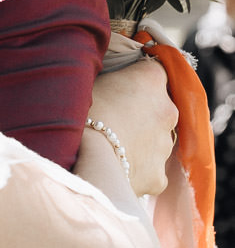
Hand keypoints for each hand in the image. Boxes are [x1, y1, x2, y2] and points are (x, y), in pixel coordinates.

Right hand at [87, 46, 179, 196]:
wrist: (84, 160)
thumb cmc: (79, 114)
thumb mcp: (91, 83)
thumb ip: (112, 80)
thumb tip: (111, 84)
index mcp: (151, 79)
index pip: (154, 72)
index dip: (138, 81)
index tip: (122, 89)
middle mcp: (168, 109)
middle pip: (159, 108)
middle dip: (142, 115)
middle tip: (113, 122)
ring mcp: (165, 145)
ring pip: (155, 141)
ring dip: (140, 143)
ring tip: (110, 150)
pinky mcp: (159, 175)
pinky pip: (150, 171)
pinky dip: (137, 172)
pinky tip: (116, 171)